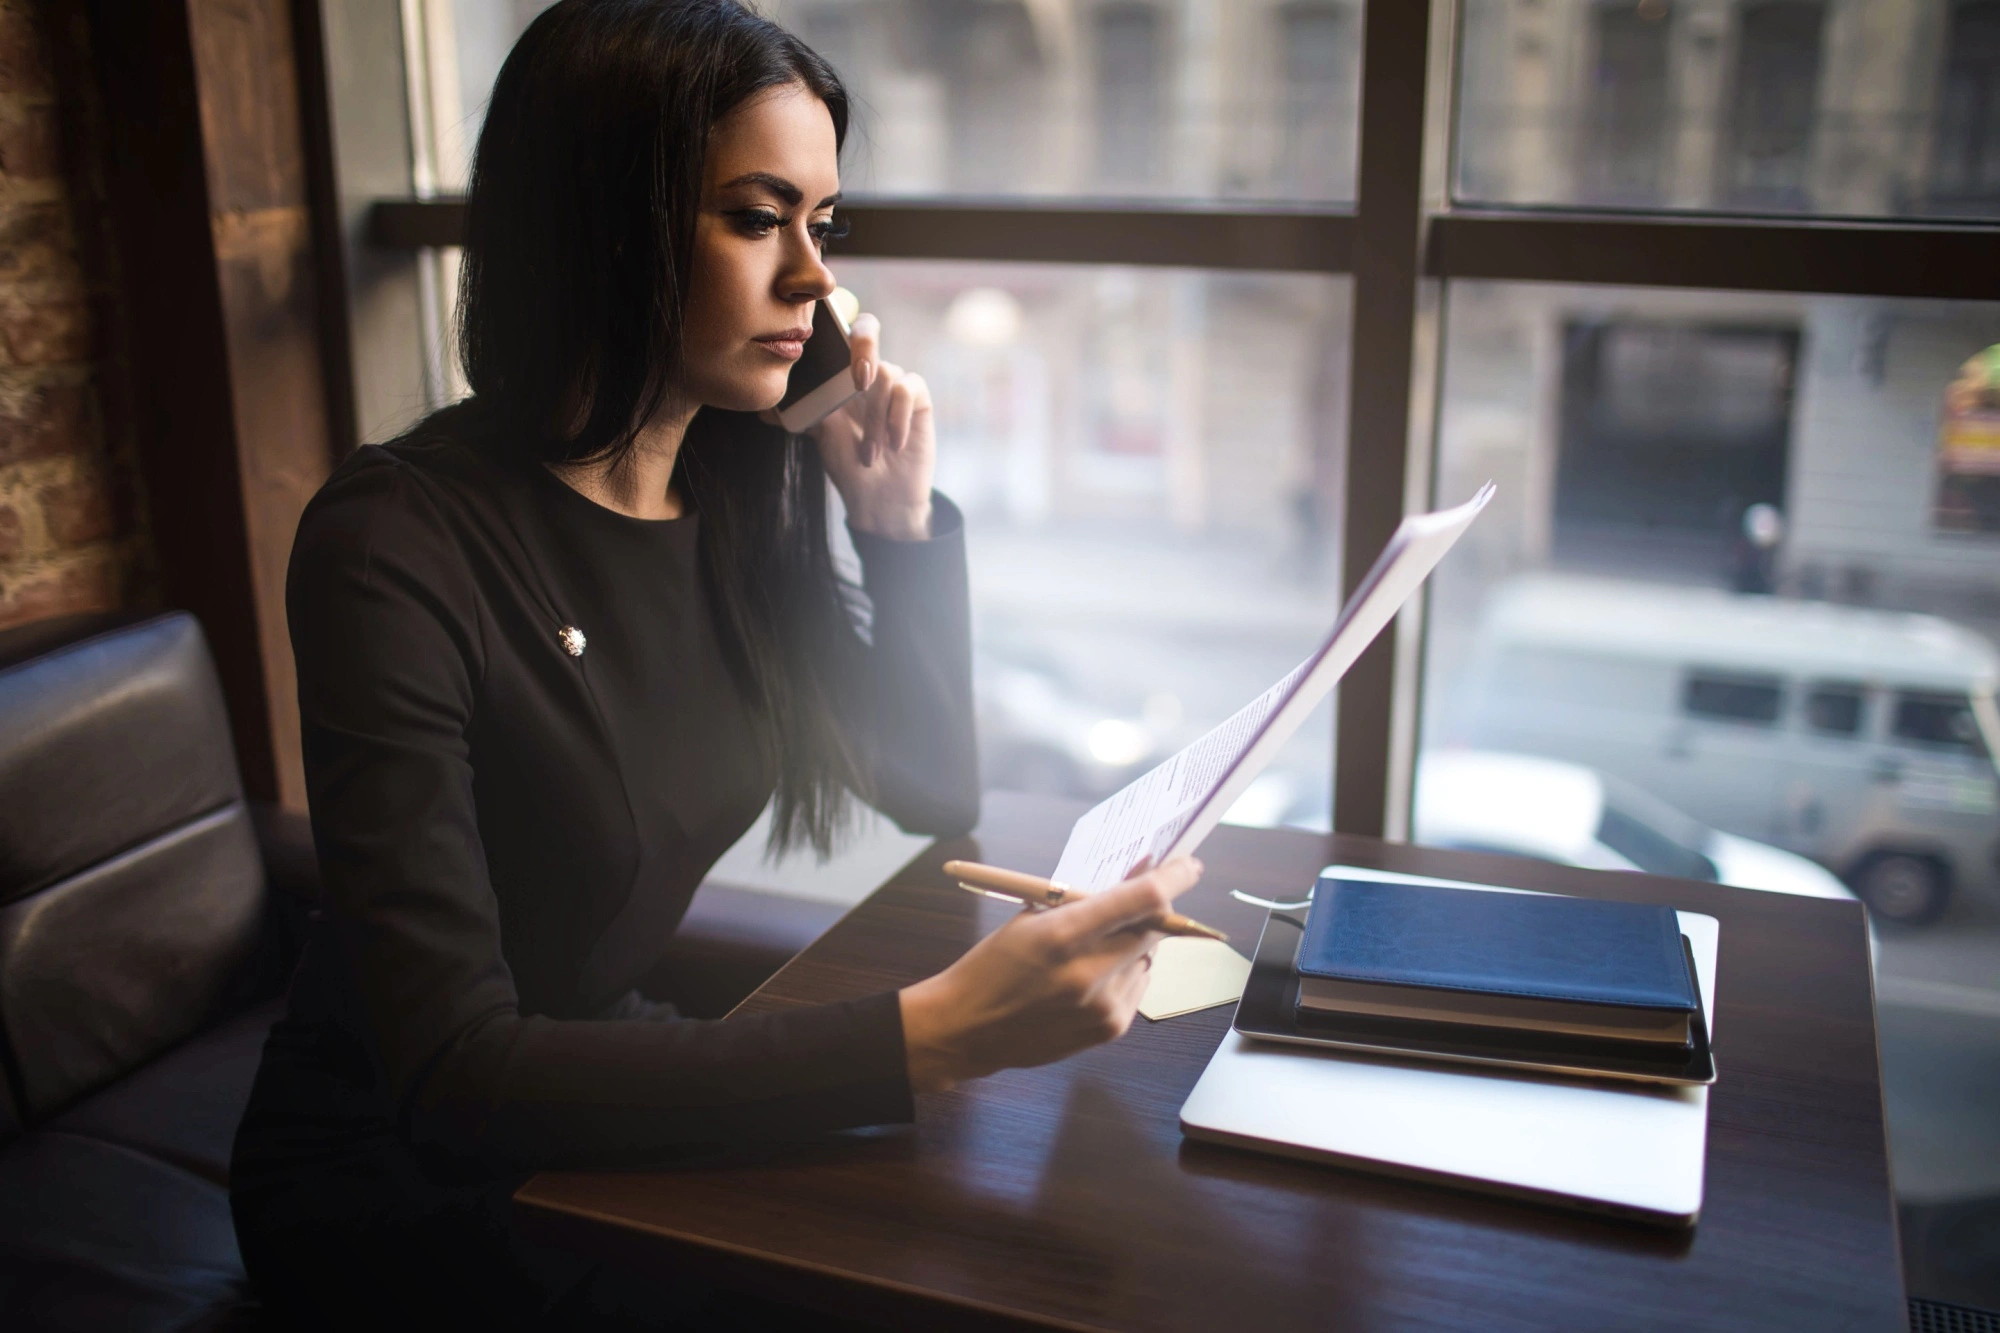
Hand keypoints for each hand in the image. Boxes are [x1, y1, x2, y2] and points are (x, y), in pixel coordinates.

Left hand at [811, 313, 934, 540]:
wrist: (879, 496)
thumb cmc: (848, 462)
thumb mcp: (818, 435)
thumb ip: (797, 414)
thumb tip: (763, 409)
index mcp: (840, 374)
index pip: (838, 330)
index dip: (835, 321)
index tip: (823, 338)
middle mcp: (868, 372)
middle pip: (868, 328)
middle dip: (863, 347)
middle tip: (858, 382)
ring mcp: (894, 384)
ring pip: (886, 374)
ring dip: (875, 419)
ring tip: (869, 453)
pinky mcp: (918, 400)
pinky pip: (909, 389)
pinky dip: (897, 418)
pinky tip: (893, 444)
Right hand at [897, 857, 1204, 1091]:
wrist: (967, 1029)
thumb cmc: (993, 966)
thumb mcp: (1031, 920)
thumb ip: (1083, 902)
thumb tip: (1136, 876)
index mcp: (1063, 935)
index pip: (1141, 899)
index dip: (1173, 877)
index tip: (1188, 864)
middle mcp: (1089, 972)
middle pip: (1153, 927)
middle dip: (1154, 908)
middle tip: (1147, 893)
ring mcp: (1103, 1006)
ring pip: (1148, 956)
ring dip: (1136, 941)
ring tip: (1102, 941)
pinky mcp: (1109, 1029)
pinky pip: (1139, 984)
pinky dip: (1129, 970)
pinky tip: (1099, 969)